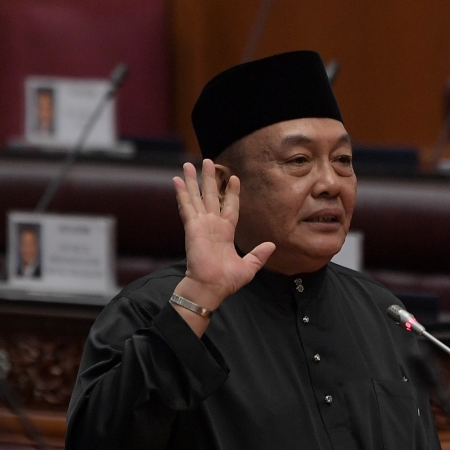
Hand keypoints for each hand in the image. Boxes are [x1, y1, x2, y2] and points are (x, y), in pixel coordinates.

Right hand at [171, 159, 274, 313]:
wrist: (212, 287)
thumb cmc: (227, 281)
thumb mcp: (249, 266)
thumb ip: (259, 255)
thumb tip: (271, 246)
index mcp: (226, 232)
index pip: (230, 207)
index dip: (231, 192)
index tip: (234, 178)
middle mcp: (212, 225)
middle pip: (210, 196)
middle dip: (210, 179)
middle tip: (208, 161)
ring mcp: (201, 225)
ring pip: (197, 197)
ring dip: (193, 180)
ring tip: (189, 164)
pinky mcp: (192, 227)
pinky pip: (186, 207)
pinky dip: (182, 193)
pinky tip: (178, 180)